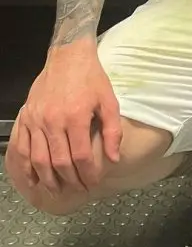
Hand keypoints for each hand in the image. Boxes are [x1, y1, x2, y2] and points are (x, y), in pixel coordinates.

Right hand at [9, 47, 121, 194]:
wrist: (68, 56)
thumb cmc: (92, 78)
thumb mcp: (109, 101)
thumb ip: (113, 131)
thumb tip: (114, 159)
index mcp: (75, 117)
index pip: (80, 156)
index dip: (88, 173)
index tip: (94, 182)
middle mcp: (53, 121)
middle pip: (59, 162)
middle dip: (70, 180)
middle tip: (80, 190)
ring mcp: (36, 120)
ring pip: (38, 159)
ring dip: (48, 179)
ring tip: (58, 190)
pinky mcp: (26, 117)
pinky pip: (22, 147)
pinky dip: (26, 166)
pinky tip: (33, 178)